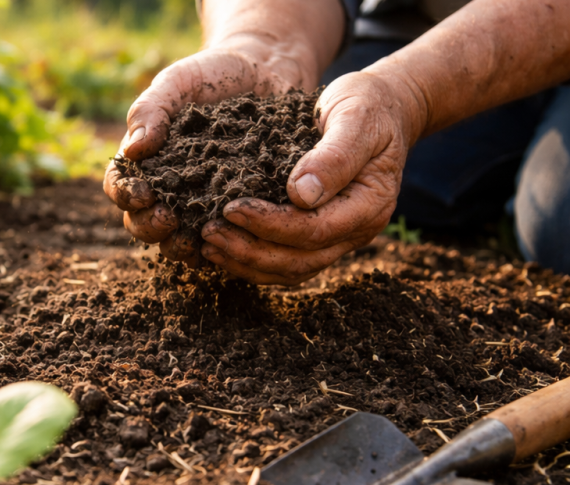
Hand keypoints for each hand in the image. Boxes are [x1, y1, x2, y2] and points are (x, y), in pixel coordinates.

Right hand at [103, 36, 318, 264]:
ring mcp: (198, 206)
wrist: (264, 74)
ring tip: (192, 239)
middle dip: (150, 226)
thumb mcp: (178, 82)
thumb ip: (150, 110)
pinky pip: (218, 241)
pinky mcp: (232, 214)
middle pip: (142, 223)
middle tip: (168, 218)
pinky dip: (218, 247)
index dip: (126, 195)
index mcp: (145, 162)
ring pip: (176, 240)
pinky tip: (228, 241)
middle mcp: (167, 190)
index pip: (120, 187)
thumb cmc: (213, 75)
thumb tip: (133, 151)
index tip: (144, 192)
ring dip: (178, 246)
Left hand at [199, 70, 423, 284]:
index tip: (231, 208)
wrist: (384, 109)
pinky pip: (287, 261)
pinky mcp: (320, 236)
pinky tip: (224, 248)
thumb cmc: (369, 106)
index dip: (270, 224)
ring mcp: (339, 238)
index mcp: (369, 205)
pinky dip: (254, 261)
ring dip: (247, 263)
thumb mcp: (357, 118)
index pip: (314, 229)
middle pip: (299, 260)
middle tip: (209, 232)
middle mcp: (356, 231)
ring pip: (291, 269)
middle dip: (250, 250)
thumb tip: (302, 194)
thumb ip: (334, 155)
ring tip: (209, 246)